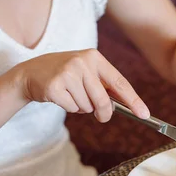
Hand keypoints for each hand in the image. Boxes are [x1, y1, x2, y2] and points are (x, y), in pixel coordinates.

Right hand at [16, 49, 149, 121]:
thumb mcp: (87, 73)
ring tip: (72, 95)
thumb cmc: (66, 75)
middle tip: (102, 117)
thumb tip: (129, 106)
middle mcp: (82, 62)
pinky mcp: (54, 86)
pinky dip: (70, 108)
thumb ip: (106, 86)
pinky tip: (61, 96)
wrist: (31, 73)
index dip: (134, 100)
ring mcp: (67, 73)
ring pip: (88, 106)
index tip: (144, 114)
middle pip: (104, 100)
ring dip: (83, 107)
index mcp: (94, 57)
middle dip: (105, 113)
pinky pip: (72, 108)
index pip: (120, 83)